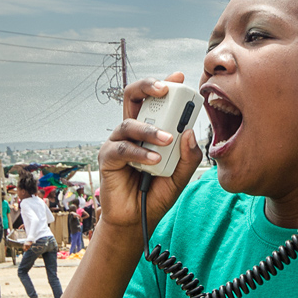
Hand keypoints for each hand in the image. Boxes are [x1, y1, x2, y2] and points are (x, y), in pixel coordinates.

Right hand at [97, 74, 202, 231]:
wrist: (138, 219)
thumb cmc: (157, 193)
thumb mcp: (181, 175)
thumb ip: (189, 156)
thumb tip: (190, 132)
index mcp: (149, 129)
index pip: (154, 101)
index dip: (163, 86)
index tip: (179, 78)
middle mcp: (132, 131)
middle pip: (132, 97)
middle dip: (147, 87)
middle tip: (164, 88)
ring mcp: (118, 143)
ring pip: (129, 123)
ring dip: (150, 130)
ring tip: (168, 140)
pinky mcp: (107, 158)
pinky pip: (122, 149)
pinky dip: (139, 152)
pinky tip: (153, 160)